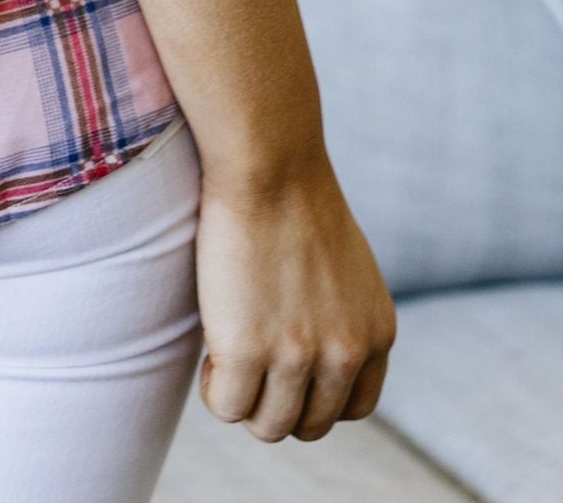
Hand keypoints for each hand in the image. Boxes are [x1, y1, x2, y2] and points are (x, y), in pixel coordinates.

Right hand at [196, 154, 396, 441]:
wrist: (267, 162)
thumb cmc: (292, 196)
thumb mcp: (344, 267)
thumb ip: (340, 315)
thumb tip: (309, 352)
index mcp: (376, 334)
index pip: (353, 408)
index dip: (314, 396)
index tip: (284, 368)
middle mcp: (345, 354)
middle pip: (309, 424)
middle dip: (276, 402)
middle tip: (249, 361)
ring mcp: (298, 358)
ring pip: (268, 425)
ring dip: (244, 400)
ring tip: (227, 357)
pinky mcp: (248, 352)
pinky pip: (228, 406)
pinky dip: (215, 389)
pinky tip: (211, 354)